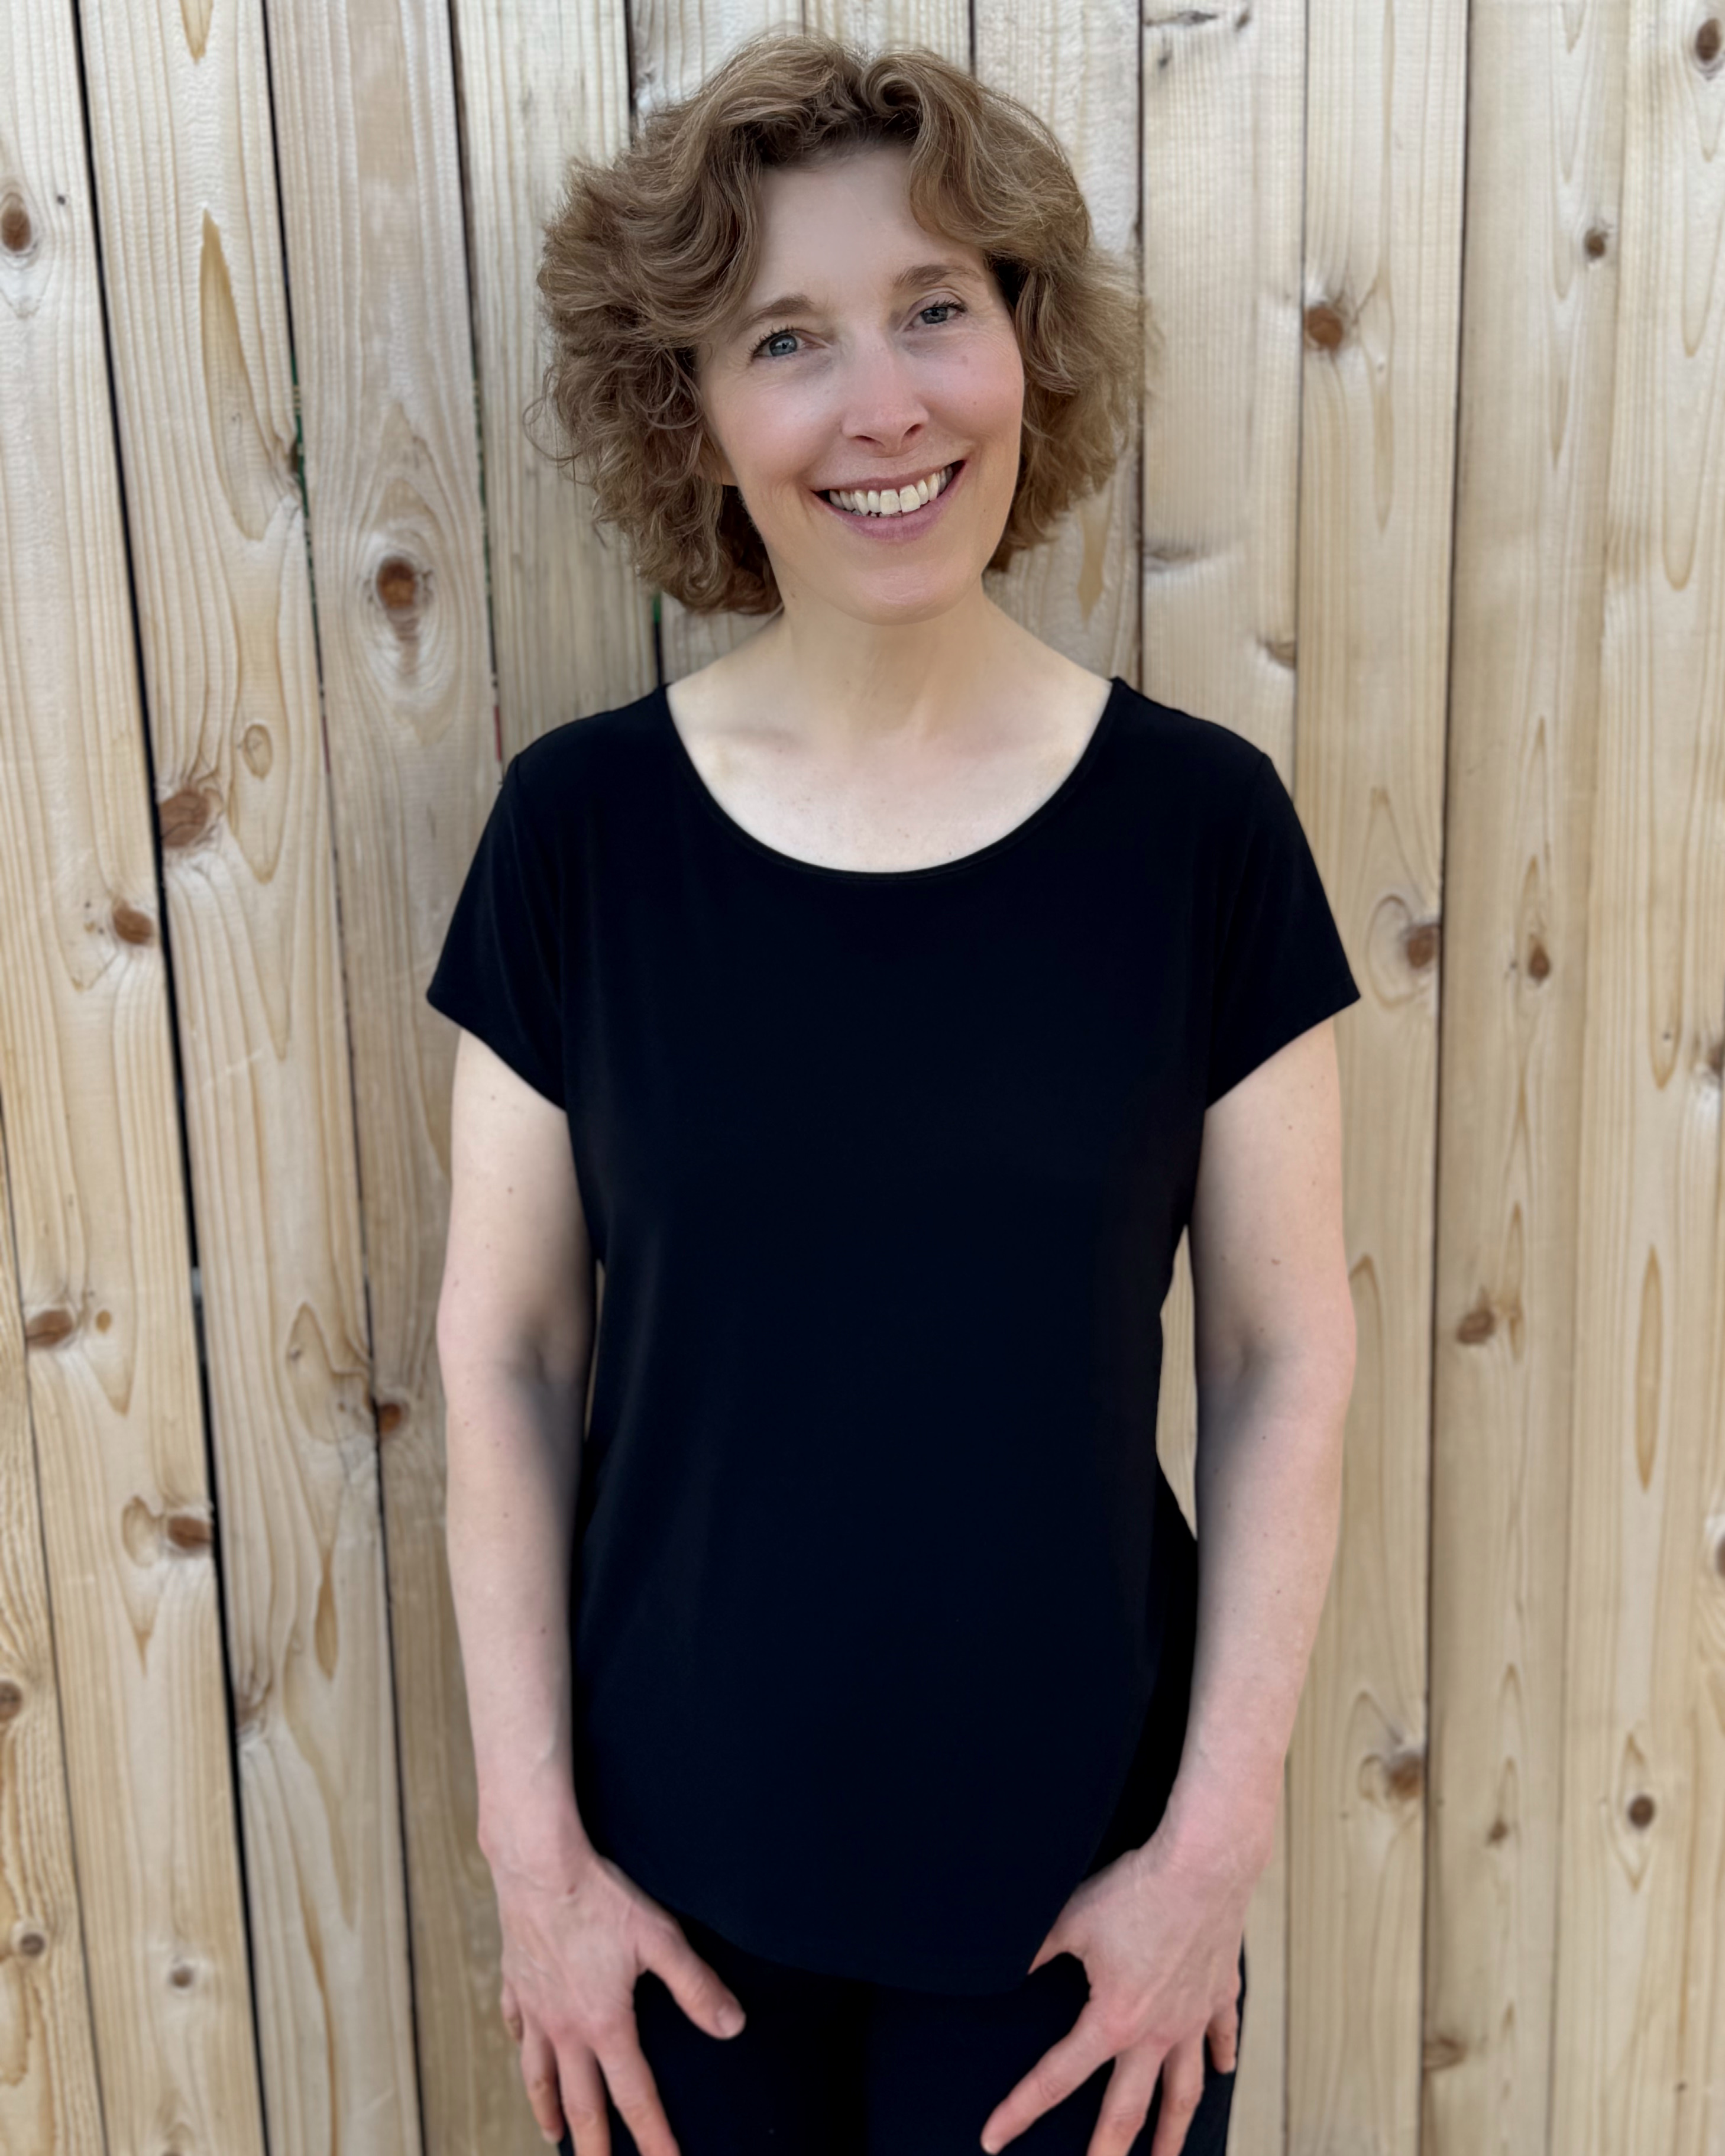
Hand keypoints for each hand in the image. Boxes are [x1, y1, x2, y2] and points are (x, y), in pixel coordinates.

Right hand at [492, 1842, 746, 2154]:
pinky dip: (520, 2046)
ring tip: (553, 2136)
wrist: (538, 1865)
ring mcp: (534, 2008)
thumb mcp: (659, 1938)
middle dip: (593, 2147)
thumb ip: (695, 1986)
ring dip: (548, 2110)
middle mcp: (564, 2028)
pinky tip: (523, 2050)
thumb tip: (732, 2026)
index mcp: (603, 2024)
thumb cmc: (600, 1897)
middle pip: (580, 2103)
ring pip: (538, 2075)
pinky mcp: (515, 1982)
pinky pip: (514, 2025)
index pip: (634, 2096)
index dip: (653, 2137)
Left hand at [978, 1828, 1250, 2155]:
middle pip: (1128, 2110)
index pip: (1055, 2078)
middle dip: (1107, 2152)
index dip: (1019, 2111)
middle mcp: (1156, 2033)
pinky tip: (1225, 2071)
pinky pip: (1221, 2035)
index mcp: (1112, 2020)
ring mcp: (1192, 2017)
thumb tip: (1003, 1967)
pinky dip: (1223, 2056)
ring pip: (1185, 2091)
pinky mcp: (1218, 1993)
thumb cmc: (1135, 1889)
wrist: (1203, 1867)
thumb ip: (1035, 1951)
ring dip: (1174, 2130)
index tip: (993, 2140)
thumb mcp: (1071, 1919)